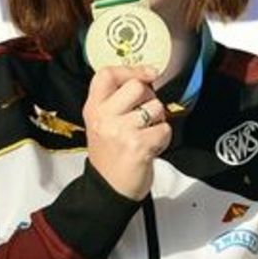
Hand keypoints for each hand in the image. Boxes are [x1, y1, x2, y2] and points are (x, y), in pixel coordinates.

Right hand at [82, 65, 169, 200]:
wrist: (108, 189)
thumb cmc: (110, 156)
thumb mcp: (102, 123)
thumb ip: (116, 100)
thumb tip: (145, 76)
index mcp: (93, 108)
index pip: (106, 74)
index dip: (130, 69)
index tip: (148, 73)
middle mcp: (103, 117)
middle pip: (137, 87)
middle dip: (150, 98)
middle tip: (145, 114)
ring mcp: (120, 131)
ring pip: (155, 108)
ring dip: (158, 121)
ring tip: (145, 135)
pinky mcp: (137, 145)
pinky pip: (164, 129)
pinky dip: (163, 139)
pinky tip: (151, 147)